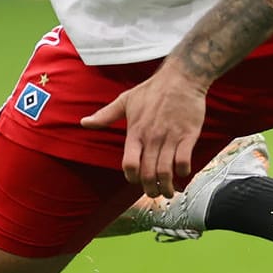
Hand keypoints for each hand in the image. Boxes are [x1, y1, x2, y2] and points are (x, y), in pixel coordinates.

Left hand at [80, 64, 209, 197]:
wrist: (181, 78)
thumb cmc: (152, 89)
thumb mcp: (125, 100)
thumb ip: (105, 115)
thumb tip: (84, 122)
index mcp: (136, 132)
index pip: (129, 164)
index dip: (131, 178)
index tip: (135, 180)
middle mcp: (152, 138)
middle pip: (148, 174)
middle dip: (150, 190)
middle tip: (153, 194)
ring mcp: (171, 137)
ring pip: (166, 171)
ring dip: (166, 186)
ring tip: (168, 192)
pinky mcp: (189, 135)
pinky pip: (184, 160)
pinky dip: (183, 171)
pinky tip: (182, 172)